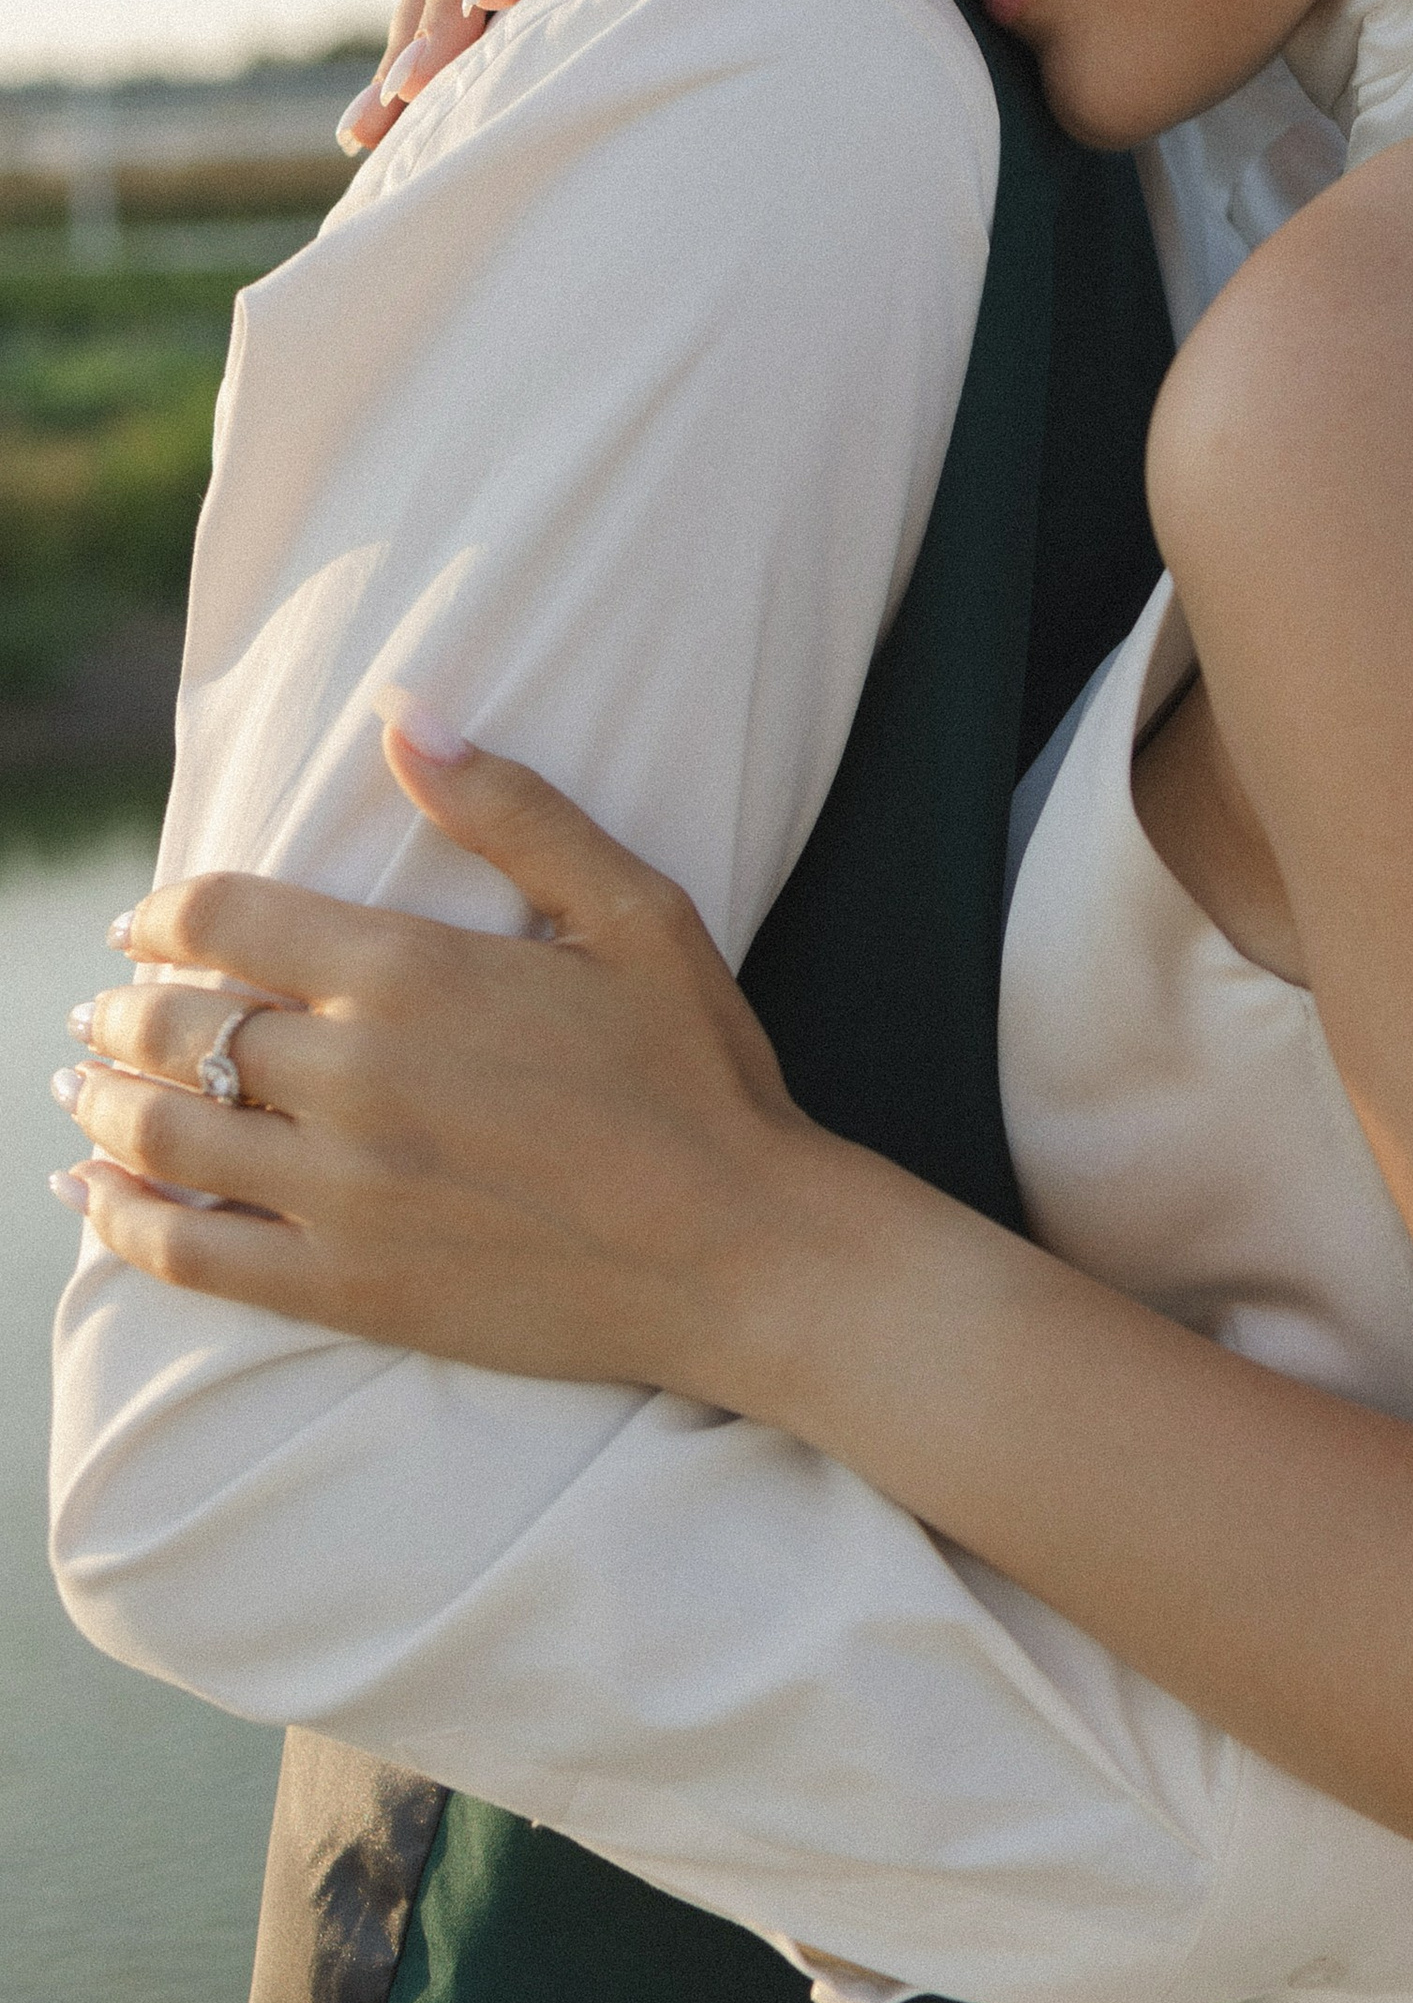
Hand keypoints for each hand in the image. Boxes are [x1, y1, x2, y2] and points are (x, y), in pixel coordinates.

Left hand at [55, 711, 830, 1394]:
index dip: (164, 914)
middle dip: (123, 1013)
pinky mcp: (349, 1288)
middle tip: (100, 1014)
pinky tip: (92, 1194)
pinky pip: (190, 1254)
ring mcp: (342, 1192)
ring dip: (104, 1105)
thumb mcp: (633, 911)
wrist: (743, 1252)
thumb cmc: (700, 1072)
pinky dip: (120, 1219)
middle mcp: (355, 1078)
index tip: (144, 924)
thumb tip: (403, 714)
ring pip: (166, 1135)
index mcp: (413, 972)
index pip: (226, 919)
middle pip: (178, 1028)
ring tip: (79, 1090)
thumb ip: (511, 810)